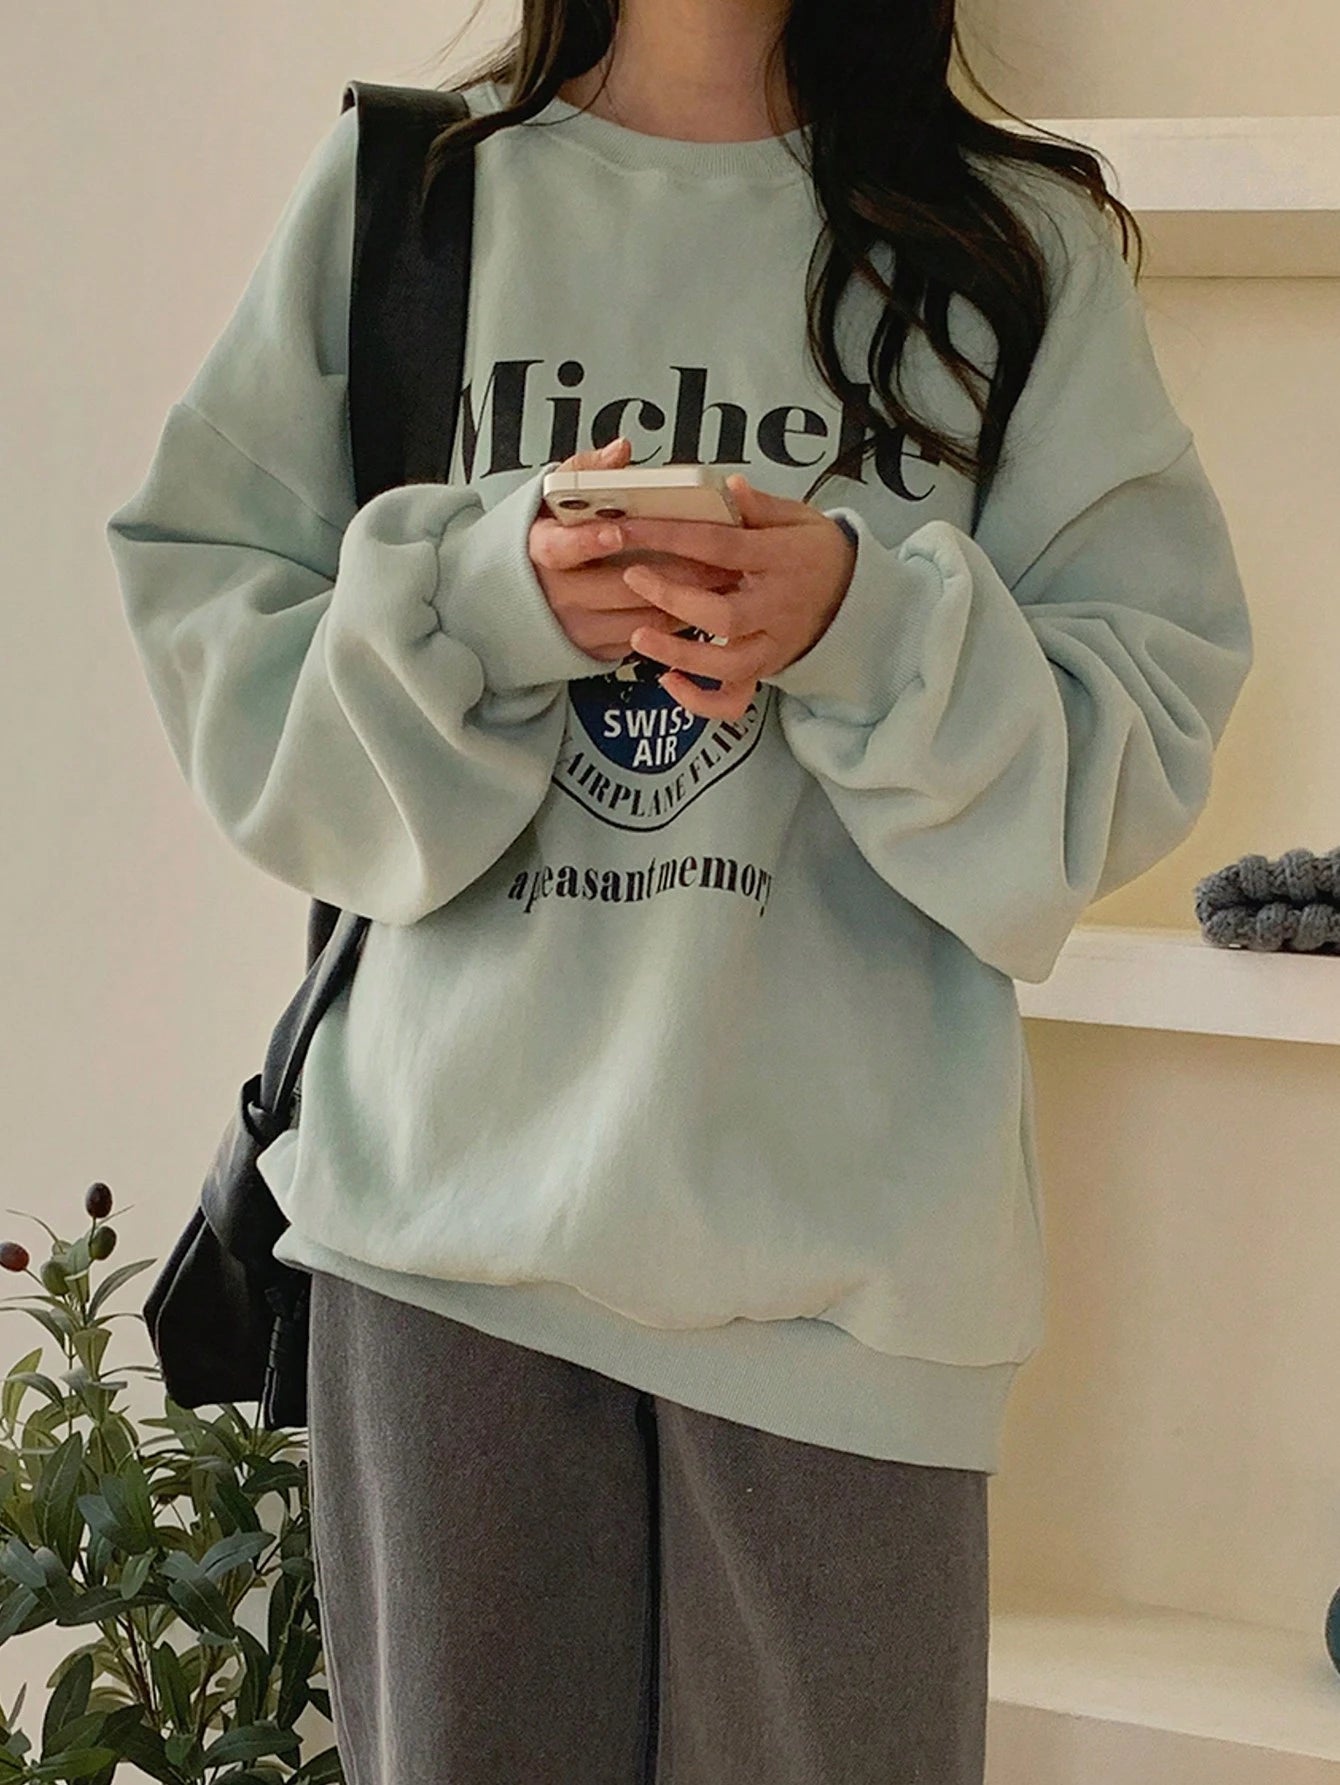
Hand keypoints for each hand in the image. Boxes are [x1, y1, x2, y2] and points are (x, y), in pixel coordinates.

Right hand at [527, 437, 744, 663]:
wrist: (523, 595)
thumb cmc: (551, 538)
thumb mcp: (555, 497)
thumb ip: (587, 472)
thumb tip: (619, 453)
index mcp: (543, 549)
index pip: (560, 548)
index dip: (588, 541)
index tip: (616, 531)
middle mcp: (558, 594)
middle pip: (619, 587)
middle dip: (674, 571)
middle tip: (715, 555)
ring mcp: (579, 626)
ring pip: (642, 617)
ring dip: (686, 598)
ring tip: (723, 576)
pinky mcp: (598, 650)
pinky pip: (647, 638)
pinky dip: (678, 619)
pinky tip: (705, 599)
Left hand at [616, 475, 857, 719]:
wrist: (853, 597)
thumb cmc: (815, 553)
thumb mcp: (798, 518)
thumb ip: (760, 507)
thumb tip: (728, 487)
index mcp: (782, 559)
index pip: (722, 547)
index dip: (674, 537)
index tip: (632, 528)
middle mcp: (777, 607)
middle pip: (724, 615)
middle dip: (673, 599)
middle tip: (633, 577)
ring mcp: (772, 644)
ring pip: (728, 665)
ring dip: (680, 655)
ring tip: (638, 637)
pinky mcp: (766, 670)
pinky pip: (734, 699)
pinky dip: (700, 700)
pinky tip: (669, 681)